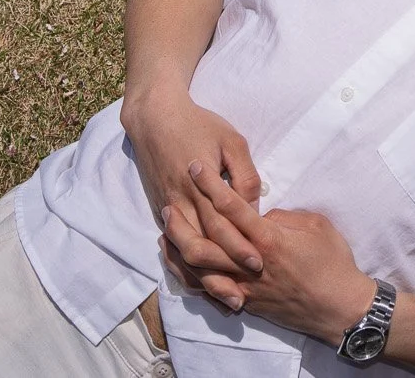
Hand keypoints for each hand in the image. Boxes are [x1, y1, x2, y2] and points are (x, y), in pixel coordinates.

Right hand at [120, 87, 263, 274]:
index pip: (222, 225)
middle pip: (201, 247)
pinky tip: (201, 279)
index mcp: (200, 185)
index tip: (259, 262)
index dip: (239, 246)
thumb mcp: (231, 140)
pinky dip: (185, 265)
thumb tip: (256, 205)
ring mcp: (167, 208)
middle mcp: (181, 202)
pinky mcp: (159, 210)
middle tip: (244, 292)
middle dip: (223, 271)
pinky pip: (172, 245)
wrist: (154, 118)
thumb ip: (245, 174)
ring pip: (183, 252)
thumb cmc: (200, 124)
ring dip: (203, 276)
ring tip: (223, 295)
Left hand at [163, 163, 376, 347]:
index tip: (197, 167)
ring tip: (166, 229)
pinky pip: (207, 289)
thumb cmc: (333, 262)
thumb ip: (284, 217)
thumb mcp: (316, 227)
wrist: (337, 306)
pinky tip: (178, 262)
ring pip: (200, 267)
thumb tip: (262, 215)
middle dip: (184, 217)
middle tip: (170, 199)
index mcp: (269, 239)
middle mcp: (250, 263)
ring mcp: (244, 285)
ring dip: (179, 247)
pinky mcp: (243, 301)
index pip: (232, 207)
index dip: (212, 185)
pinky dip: (188, 275)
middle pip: (205, 239)